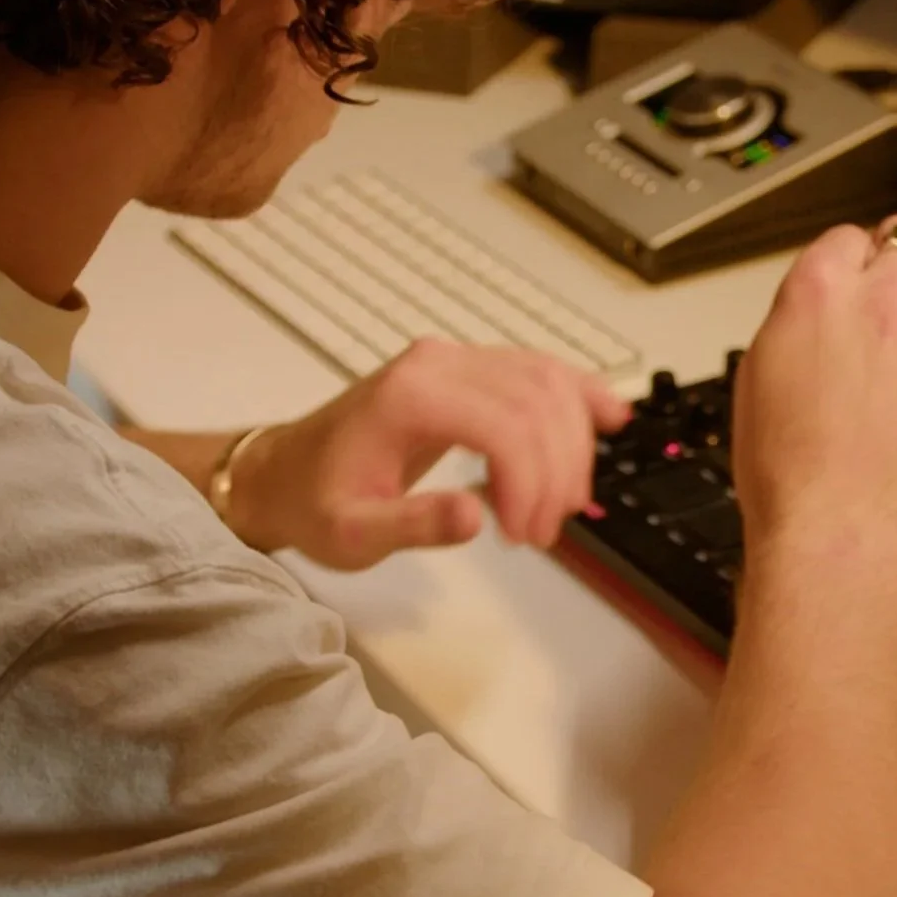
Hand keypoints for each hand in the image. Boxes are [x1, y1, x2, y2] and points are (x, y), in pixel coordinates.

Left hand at [225, 340, 633, 569]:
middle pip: (536, 400)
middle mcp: (439, 362)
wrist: (284, 472)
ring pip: (547, 381)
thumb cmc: (315, 503)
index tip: (524, 536)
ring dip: (572, 444)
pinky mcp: (469, 369)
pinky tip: (612, 415)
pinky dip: (578, 393)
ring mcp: (456, 359)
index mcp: (410, 395)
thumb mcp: (349, 534)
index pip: (504, 425)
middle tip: (543, 533)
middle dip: (558, 470)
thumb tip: (475, 517)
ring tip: (564, 504)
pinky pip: (537, 370)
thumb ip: (410, 526)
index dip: (532, 482)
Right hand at [729, 220, 896, 556]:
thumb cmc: (786, 461)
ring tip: (890, 406)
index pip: (849, 237)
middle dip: (894, 277)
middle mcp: (883, 300)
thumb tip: (826, 304)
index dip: (851, 263)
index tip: (857, 277)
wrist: (835, 524)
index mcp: (820, 290)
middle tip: (885, 320)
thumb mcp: (761, 365)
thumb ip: (802, 315)